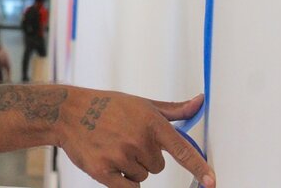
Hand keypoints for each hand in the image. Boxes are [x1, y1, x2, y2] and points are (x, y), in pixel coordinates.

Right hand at [56, 89, 214, 187]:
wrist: (68, 112)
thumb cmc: (107, 106)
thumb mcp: (142, 103)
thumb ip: (175, 110)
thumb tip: (201, 102)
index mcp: (151, 123)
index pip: (182, 150)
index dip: (199, 168)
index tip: (212, 182)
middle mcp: (138, 140)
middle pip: (157, 166)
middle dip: (144, 157)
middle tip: (124, 139)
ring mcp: (121, 156)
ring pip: (142, 176)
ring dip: (130, 167)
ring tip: (112, 146)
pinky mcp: (105, 171)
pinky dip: (122, 180)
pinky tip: (109, 161)